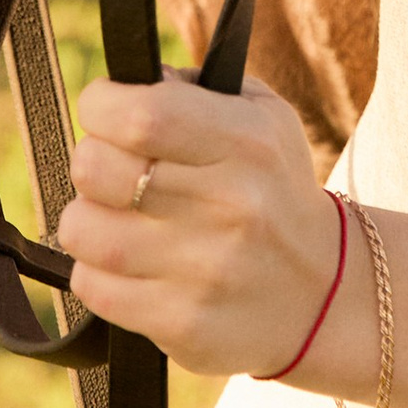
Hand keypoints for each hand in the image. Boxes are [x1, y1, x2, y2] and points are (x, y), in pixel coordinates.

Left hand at [60, 73, 354, 380]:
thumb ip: (195, 89)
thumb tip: (126, 83)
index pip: (142, 116)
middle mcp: (230, 205)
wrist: (323, 292)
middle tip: (111, 167)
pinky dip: (93, 270)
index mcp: (247, 142)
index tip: (104, 109)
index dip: (102, 106)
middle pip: (99, 170)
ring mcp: (206, 270)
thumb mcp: (263, 119)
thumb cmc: (273, 189)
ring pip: (84, 231)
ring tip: (114, 216)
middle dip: (90, 160)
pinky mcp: (183, 323)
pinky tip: (125, 262)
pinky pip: (93, 288)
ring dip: (85, 218)